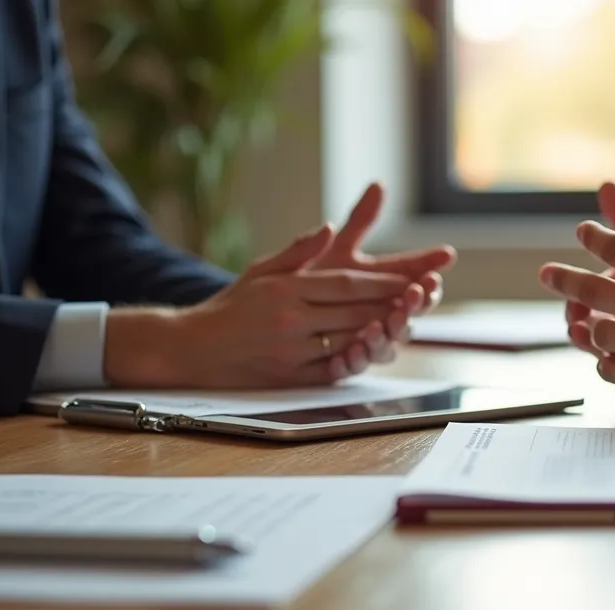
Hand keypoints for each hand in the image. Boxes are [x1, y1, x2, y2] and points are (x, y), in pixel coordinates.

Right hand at [104, 222, 416, 387]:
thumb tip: (329, 228)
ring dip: (381, 333)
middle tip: (423, 300)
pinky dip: (356, 361)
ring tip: (410, 325)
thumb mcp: (261, 269)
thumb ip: (298, 251)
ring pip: (348, 340)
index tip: (411, 278)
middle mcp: (290, 319)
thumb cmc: (231, 306)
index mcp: (286, 289)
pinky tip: (377, 354)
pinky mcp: (288, 376)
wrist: (192, 347)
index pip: (346, 284)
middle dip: (392, 305)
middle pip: (354, 312)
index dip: (383, 283)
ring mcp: (290, 350)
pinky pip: (331, 370)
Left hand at [307, 183, 455, 375]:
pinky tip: (352, 352)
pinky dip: (356, 360)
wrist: (271, 313)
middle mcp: (382, 314)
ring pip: (389, 344)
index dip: (431, 267)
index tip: (445, 255)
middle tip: (415, 293)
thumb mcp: (336, 248)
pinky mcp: (345, 362)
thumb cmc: (310, 277)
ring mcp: (367, 340)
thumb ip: (360, 221)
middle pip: (410, 313)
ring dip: (388, 335)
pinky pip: (356, 366)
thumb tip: (379, 185)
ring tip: (378, 326)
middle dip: (416, 304)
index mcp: (385, 286)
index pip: (417, 277)